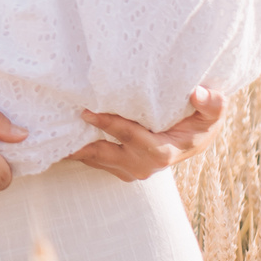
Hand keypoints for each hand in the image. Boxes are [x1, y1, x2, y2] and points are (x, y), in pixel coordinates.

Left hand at [62, 88, 226, 181]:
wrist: (194, 141)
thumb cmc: (201, 123)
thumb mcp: (213, 114)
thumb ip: (211, 103)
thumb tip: (198, 92)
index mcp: (162, 152)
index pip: (132, 138)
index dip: (111, 125)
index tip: (88, 112)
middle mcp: (143, 166)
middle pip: (106, 154)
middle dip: (81, 142)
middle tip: (55, 127)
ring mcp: (128, 169)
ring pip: (95, 159)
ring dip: (73, 148)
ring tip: (47, 133)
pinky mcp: (118, 167)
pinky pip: (93, 160)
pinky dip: (75, 150)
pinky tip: (56, 137)